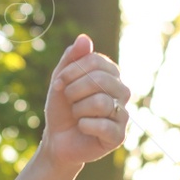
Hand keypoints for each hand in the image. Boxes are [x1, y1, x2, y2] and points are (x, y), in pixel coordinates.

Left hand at [41, 33, 129, 166]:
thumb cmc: (62, 109)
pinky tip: (82, 128)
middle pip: (100, 80)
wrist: (57, 140)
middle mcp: (122, 92)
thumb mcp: (61, 80)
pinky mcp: (119, 136)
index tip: (59, 83)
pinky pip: (103, 125)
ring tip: (76, 115)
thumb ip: (71, 58)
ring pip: (100, 102)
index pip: (96, 61)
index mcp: (110, 75)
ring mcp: (123, 114)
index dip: (72, 71)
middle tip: (68, 100)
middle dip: (74, 90)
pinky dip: (84, 125)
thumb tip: (84, 38)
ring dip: (78, 109)